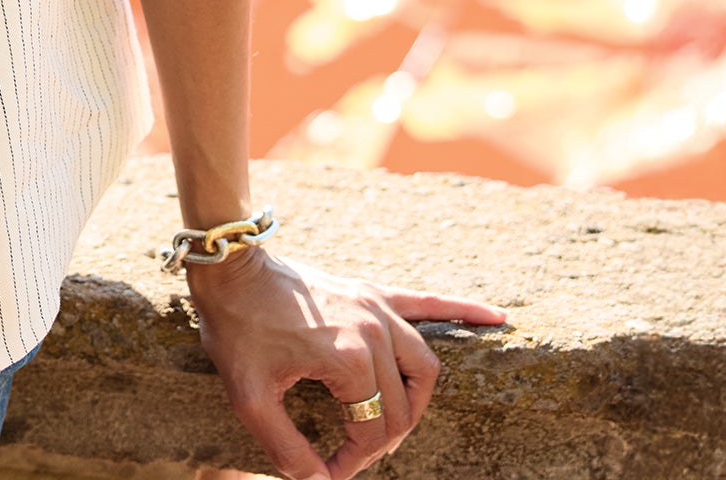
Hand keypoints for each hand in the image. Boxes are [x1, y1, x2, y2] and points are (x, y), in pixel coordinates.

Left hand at [186, 246, 505, 478]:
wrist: (229, 266)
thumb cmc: (235, 327)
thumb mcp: (248, 397)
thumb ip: (286, 449)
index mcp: (350, 358)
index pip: (375, 430)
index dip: (354, 461)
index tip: (327, 471)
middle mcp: (374, 330)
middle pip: (402, 406)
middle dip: (380, 440)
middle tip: (351, 454)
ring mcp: (376, 306)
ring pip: (425, 367)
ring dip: (416, 401)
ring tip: (398, 424)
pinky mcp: (372, 290)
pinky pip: (429, 301)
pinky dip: (464, 310)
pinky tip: (497, 318)